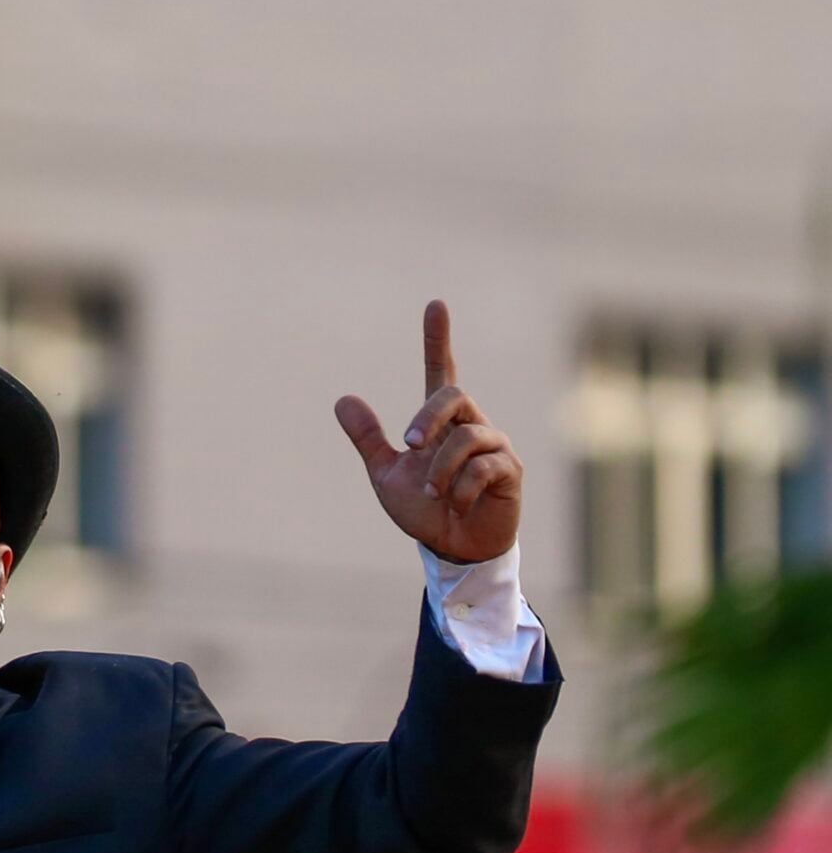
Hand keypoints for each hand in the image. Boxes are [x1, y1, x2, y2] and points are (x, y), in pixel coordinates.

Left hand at [333, 299, 521, 563]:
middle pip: (453, 395)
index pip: (441, 371)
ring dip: (440, 468)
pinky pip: (482, 468)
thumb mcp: (387, 474)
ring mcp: (494, 446)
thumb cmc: (425, 510)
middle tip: (409, 445)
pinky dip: (459, 489)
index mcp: (441, 423)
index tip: (435, 305)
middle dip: (426, 418)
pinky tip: (455, 504)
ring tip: (434, 493)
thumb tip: (342, 399)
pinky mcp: (510, 471)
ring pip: (465, 436)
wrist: (451, 548)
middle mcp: (471, 425)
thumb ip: (370, 438)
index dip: (437, 339)